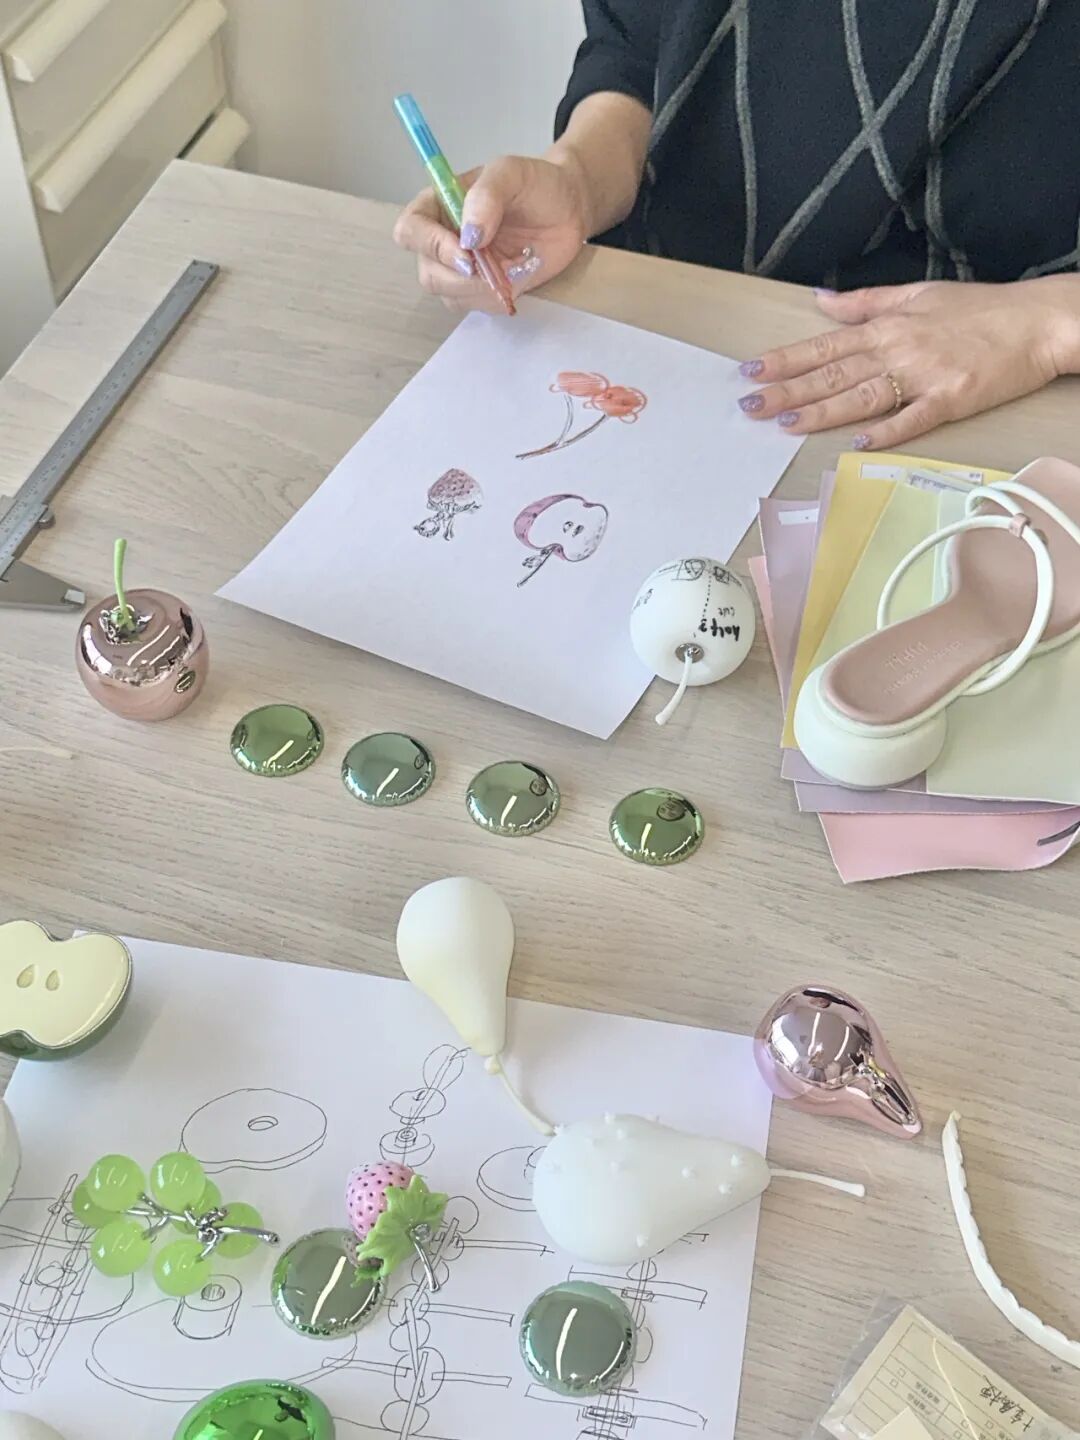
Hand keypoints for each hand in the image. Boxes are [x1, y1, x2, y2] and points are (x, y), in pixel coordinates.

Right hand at [393, 154, 588, 313]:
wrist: (568, 209)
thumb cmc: (537, 184)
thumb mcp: (512, 173)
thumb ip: (487, 195)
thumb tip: (469, 236)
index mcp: (438, 205)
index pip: (410, 231)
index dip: (431, 247)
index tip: (467, 253)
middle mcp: (442, 239)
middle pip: (429, 272)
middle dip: (462, 277)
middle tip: (496, 269)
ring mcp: (461, 269)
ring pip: (451, 295)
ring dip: (483, 290)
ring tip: (515, 267)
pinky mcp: (482, 289)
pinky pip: (477, 307)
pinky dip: (497, 298)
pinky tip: (518, 276)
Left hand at [736, 277, 1079, 449]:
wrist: (1037, 322)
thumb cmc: (980, 310)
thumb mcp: (918, 293)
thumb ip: (865, 302)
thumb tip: (820, 300)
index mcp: (888, 326)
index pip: (824, 346)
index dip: (784, 360)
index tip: (750, 371)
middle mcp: (899, 349)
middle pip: (833, 374)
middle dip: (787, 390)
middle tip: (749, 405)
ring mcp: (924, 376)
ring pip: (862, 396)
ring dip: (823, 411)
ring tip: (786, 423)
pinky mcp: (951, 399)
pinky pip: (913, 419)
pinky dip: (886, 430)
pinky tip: (857, 441)